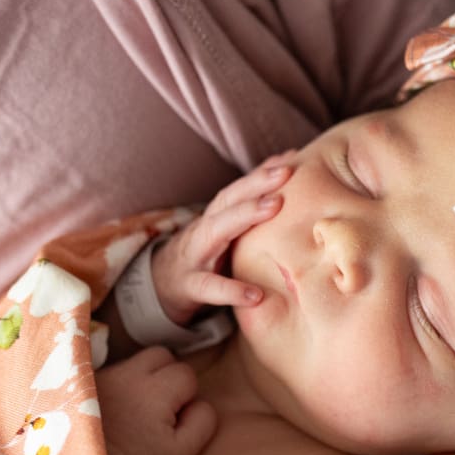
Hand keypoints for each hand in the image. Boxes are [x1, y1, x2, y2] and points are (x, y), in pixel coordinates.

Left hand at [95, 346, 215, 454]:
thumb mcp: (180, 454)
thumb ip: (202, 422)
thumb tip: (200, 403)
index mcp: (155, 391)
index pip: (186, 374)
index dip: (186, 397)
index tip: (173, 420)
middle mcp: (128, 374)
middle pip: (161, 356)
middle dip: (167, 375)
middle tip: (160, 407)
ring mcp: (105, 375)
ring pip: (136, 360)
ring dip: (144, 376)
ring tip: (137, 406)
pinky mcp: (83, 380)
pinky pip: (113, 370)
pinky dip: (120, 383)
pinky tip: (117, 407)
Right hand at [152, 151, 295, 325]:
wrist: (164, 284)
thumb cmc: (206, 252)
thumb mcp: (225, 228)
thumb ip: (251, 206)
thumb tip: (287, 168)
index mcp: (217, 216)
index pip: (239, 189)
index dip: (263, 173)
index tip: (291, 159)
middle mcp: (205, 229)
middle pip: (228, 200)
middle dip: (256, 183)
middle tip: (286, 173)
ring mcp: (196, 256)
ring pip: (216, 231)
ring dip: (245, 216)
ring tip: (274, 207)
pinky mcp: (192, 286)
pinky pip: (212, 288)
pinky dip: (232, 291)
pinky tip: (256, 295)